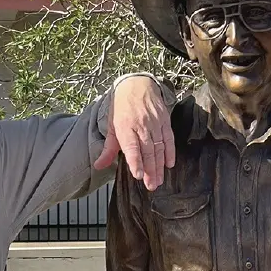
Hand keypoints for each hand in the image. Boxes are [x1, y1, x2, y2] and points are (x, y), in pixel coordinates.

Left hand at [93, 75, 173, 190]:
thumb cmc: (121, 108)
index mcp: (125, 127)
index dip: (135, 161)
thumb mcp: (111, 126)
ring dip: (159, 166)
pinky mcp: (164, 121)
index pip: (131, 147)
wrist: (137, 85)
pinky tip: (170, 164)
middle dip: (150, 170)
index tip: (138, 175)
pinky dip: (170, 152)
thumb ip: (108, 148)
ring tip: (159, 180)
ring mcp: (154, 123)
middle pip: (147, 151)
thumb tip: (99, 165)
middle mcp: (141, 125)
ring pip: (158, 147)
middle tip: (151, 185)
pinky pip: (169, 139)